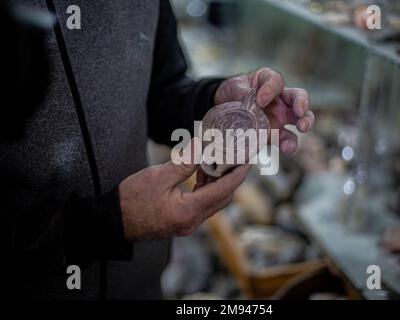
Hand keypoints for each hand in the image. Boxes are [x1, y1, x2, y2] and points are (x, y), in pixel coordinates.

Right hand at [119, 139, 249, 240]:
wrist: (112, 222)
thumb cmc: (131, 199)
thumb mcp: (158, 176)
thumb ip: (184, 162)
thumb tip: (202, 145)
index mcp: (189, 211)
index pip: (223, 190)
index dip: (238, 174)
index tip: (249, 160)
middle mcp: (192, 221)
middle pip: (222, 198)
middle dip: (232, 177)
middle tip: (237, 157)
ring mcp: (187, 224)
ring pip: (213, 201)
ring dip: (218, 182)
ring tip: (218, 161)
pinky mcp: (182, 222)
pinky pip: (202, 205)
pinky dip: (206, 189)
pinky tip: (202, 174)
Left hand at [214, 68, 314, 153]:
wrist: (225, 109)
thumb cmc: (234, 92)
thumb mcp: (234, 87)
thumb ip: (241, 93)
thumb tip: (248, 102)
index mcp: (268, 82)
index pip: (275, 81)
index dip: (270, 89)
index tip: (260, 101)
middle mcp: (280, 99)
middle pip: (298, 97)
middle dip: (302, 104)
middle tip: (300, 112)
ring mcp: (280, 118)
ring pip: (300, 120)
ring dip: (304, 124)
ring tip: (302, 128)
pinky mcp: (275, 134)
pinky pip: (285, 139)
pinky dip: (287, 144)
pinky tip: (285, 148)